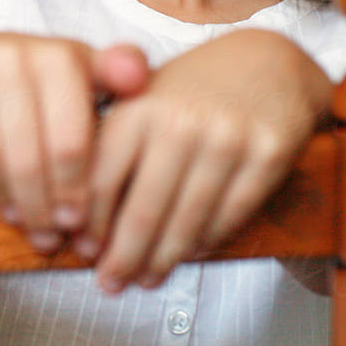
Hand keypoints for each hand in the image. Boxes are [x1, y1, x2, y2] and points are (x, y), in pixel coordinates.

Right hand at [0, 34, 148, 249]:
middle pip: (25, 154)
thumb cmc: (43, 80)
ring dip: (0, 193)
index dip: (74, 189)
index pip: (69, 141)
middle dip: (39, 204)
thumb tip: (137, 73)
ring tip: (18, 218)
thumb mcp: (87, 76)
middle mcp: (7, 49)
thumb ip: (119, 74)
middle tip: (47, 235)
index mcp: (56, 55)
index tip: (76, 222)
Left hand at [82, 30, 331, 292]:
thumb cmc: (192, 90)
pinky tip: (188, 255)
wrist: (267, 62)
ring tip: (146, 280)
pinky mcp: (268, 155)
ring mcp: (227, 139)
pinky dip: (204, 242)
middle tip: (111, 283)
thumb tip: (78, 219)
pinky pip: (228, 216)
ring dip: (162, 260)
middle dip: (122, 257)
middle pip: (143, 210)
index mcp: (139, 107)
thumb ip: (111, 148)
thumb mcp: (143, 101)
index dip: (90, 224)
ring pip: (186, 221)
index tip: (83, 252)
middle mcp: (181, 122)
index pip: (101, 179)